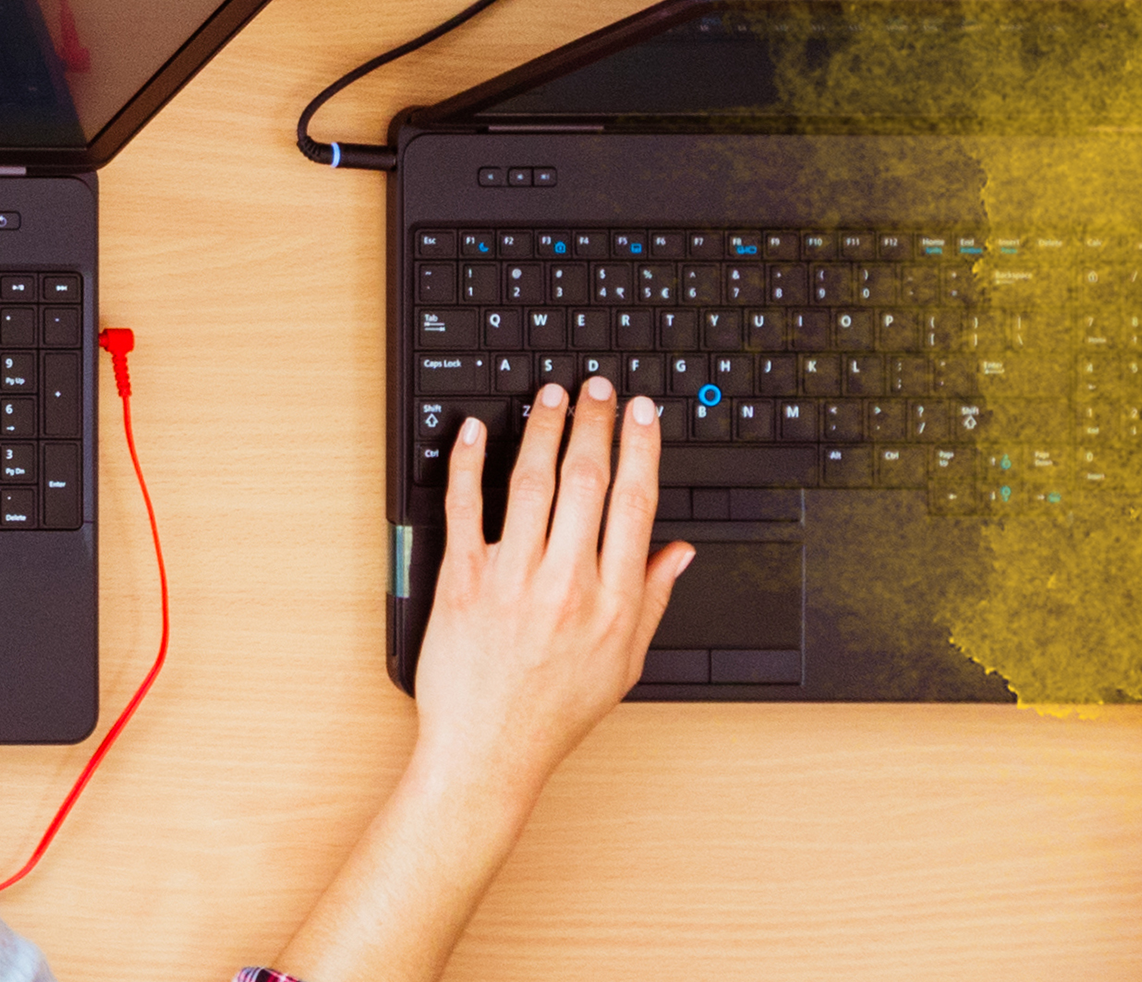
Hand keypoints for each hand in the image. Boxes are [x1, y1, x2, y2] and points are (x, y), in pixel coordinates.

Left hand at [414, 376, 693, 790]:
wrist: (488, 754)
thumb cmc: (553, 713)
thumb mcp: (624, 663)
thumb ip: (653, 599)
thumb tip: (681, 550)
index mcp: (612, 603)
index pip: (635, 505)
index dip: (642, 449)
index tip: (643, 413)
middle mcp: (565, 585)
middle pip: (587, 482)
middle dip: (596, 424)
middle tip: (597, 388)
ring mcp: (511, 580)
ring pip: (531, 484)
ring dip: (543, 430)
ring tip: (551, 396)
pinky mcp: (461, 582)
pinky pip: (465, 510)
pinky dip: (469, 464)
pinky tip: (479, 431)